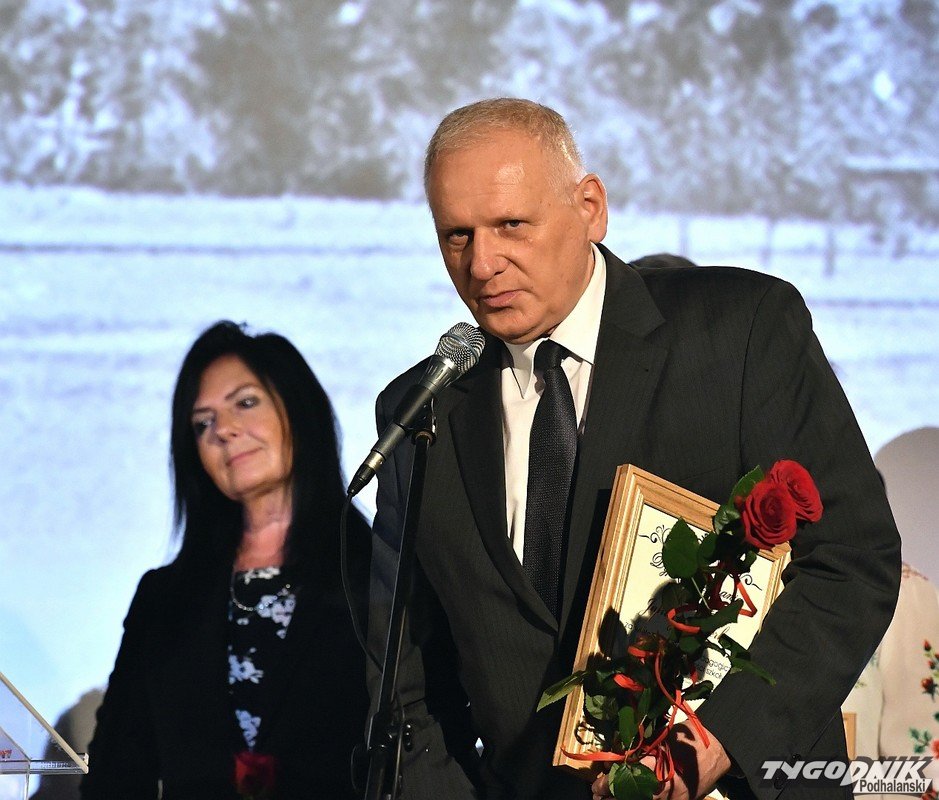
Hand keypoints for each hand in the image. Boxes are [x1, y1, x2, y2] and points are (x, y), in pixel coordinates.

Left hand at [590, 722, 730, 799]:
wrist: (721, 747)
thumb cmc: (690, 738)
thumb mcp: (663, 740)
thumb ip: (642, 752)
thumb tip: (620, 759)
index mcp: (660, 771)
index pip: (627, 782)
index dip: (610, 785)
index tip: (598, 785)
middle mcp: (667, 790)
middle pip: (634, 798)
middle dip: (615, 796)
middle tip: (599, 793)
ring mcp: (676, 799)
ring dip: (627, 799)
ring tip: (610, 797)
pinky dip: (644, 798)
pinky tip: (634, 795)